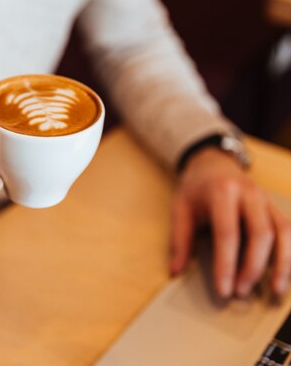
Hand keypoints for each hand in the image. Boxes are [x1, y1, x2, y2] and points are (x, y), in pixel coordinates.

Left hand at [170, 147, 290, 298]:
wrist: (212, 163)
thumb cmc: (196, 188)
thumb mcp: (180, 208)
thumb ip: (179, 240)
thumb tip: (176, 271)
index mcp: (222, 191)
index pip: (227, 233)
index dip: (226, 265)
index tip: (223, 290)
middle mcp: (249, 193)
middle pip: (260, 234)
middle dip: (252, 268)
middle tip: (240, 292)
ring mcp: (265, 199)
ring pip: (283, 233)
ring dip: (281, 265)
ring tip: (273, 290)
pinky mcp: (274, 207)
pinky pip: (289, 231)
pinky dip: (289, 254)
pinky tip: (283, 274)